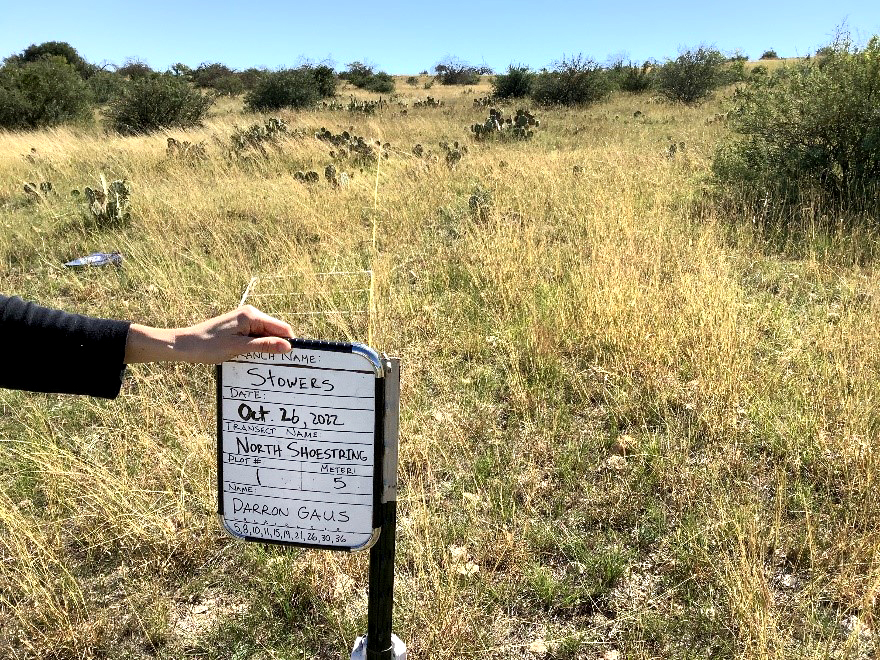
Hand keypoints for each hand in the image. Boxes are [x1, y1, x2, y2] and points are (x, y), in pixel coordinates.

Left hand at [125, 306, 293, 363]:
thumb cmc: (208, 346)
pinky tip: (252, 358)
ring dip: (267, 349)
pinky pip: (256, 338)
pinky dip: (257, 348)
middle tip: (277, 365)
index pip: (282, 328)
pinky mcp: (239, 328)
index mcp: (252, 316)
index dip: (288, 343)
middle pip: (275, 331)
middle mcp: (250, 315)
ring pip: (266, 336)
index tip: (292, 360)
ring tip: (262, 363)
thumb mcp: (238, 348)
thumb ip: (263, 346)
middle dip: (278, 347)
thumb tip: (287, 346)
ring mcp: (245, 321)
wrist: (184, 345)